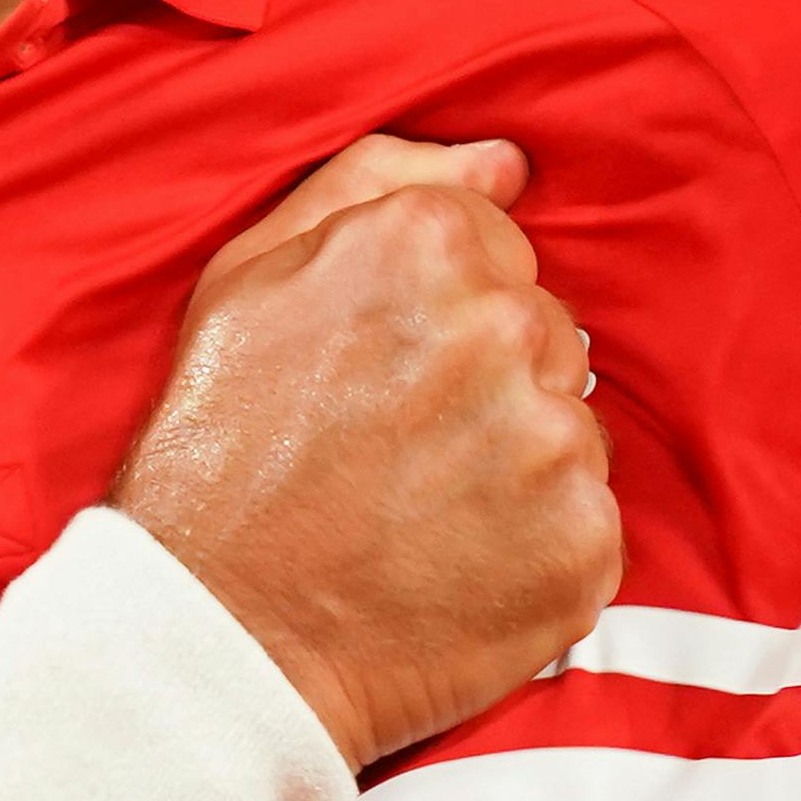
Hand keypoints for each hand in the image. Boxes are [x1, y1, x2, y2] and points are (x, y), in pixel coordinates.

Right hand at [116, 136, 620, 767]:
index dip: (435, 314)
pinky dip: (534, 548)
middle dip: (485, 382)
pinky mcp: (585, 544)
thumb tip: (505, 160)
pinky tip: (455, 567)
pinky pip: (588, 522)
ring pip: (570, 427)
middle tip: (392, 453)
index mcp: (425, 242)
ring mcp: (553, 442)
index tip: (379, 375)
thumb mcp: (246, 280)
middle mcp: (505, 327)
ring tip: (418, 515)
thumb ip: (374, 184)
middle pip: (545, 333)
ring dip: (516, 464)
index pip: (497, 247)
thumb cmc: (213, 453)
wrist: (214, 640)